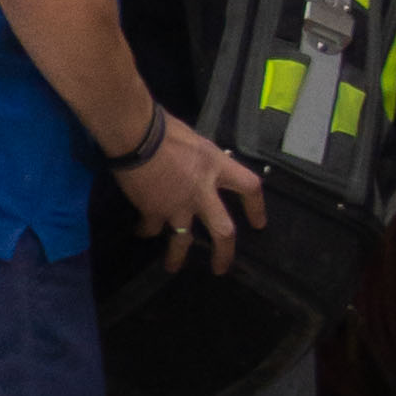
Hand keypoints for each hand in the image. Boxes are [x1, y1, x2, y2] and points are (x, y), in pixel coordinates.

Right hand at [117, 110, 265, 267]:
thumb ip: (200, 160)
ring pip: (183, 241)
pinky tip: (139, 230)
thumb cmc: (165, 128)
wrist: (137, 135)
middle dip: (224, 253)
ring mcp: (178, 205)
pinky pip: (151, 228)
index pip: (249, 187)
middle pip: (223, 231)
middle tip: (221, 267)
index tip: (258, 224)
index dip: (256, 207)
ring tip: (172, 266)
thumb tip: (197, 166)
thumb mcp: (194, 140)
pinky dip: (144, 230)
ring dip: (177, 257)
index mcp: (216, 166)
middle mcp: (202, 191)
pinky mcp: (154, 212)